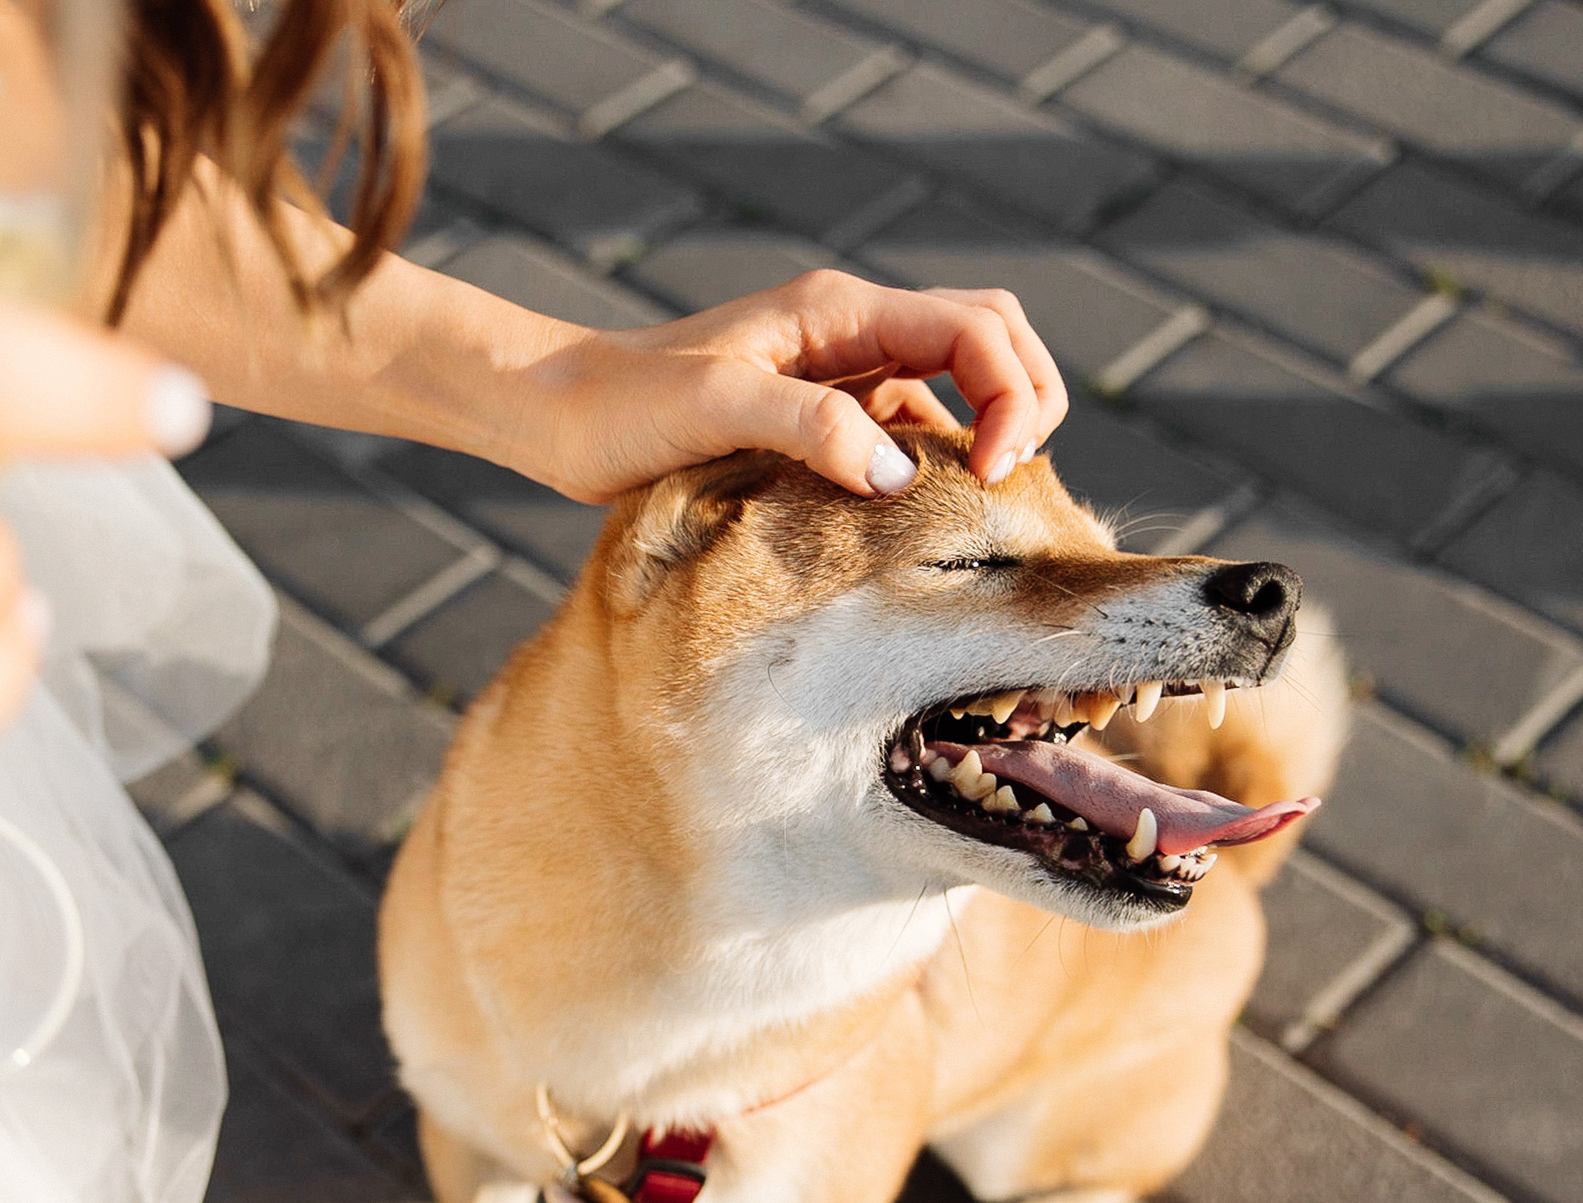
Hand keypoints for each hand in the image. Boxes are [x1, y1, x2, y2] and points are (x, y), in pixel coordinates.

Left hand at [511, 270, 1068, 502]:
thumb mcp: (718, 407)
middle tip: (1006, 481)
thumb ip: (815, 429)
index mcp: (842, 311)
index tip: (991, 473)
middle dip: (1025, 398)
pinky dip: (936, 461)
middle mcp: (853, 332)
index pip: (977, 330)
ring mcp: (841, 373)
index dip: (1011, 395)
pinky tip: (918, 511)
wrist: (558, 415)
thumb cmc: (623, 405)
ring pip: (959, 379)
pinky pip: (909, 427)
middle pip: (991, 337)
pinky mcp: (821, 417)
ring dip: (988, 428)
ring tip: (978, 498)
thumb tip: (904, 476)